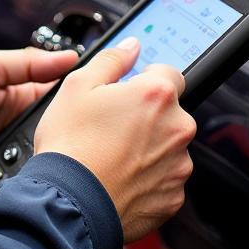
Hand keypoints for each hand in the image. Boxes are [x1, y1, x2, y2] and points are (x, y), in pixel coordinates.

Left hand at [0, 47, 78, 213]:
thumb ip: (25, 62)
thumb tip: (69, 56)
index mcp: (27, 99)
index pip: (69, 97)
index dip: (84, 96)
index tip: (102, 95)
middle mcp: (32, 130)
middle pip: (69, 132)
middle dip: (72, 131)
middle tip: (77, 128)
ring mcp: (26, 160)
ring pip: (59, 162)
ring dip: (56, 156)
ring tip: (55, 152)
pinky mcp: (17, 186)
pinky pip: (38, 186)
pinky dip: (39, 181)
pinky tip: (41, 177)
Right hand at [35, 37, 196, 242]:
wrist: (70, 203)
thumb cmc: (71, 144)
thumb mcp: (78, 86)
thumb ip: (112, 60)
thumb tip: (132, 46)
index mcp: (157, 95)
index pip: (169, 72)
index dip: (144, 79)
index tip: (126, 92)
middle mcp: (177, 129)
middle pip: (169, 111)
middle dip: (145, 115)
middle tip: (110, 125)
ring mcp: (178, 166)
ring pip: (166, 146)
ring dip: (147, 146)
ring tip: (110, 154)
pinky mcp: (173, 197)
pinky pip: (163, 178)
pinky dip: (146, 177)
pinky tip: (118, 175)